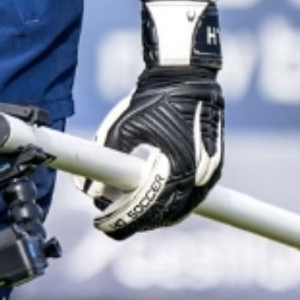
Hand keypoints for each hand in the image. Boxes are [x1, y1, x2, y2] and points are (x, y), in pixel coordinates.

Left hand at [81, 0, 223, 239]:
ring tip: (125, 209)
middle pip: (164, 217)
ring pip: (179, 209)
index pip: (147, 212)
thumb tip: (87, 188)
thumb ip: (105, 158)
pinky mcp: (212, 168)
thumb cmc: (154, 98)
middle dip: (136, 221)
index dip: (123, 222)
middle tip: (109, 218)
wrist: (187, 75)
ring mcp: (209, 176)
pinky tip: (150, 198)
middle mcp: (198, 179)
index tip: (102, 224)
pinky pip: (190, 196)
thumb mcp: (122, 126)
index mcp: (177, 170)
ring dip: (153, 214)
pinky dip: (169, 202)